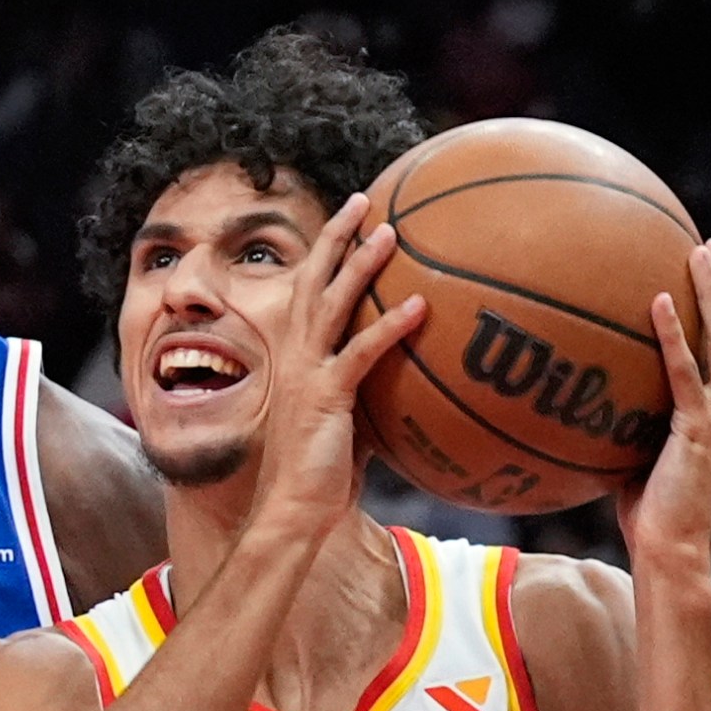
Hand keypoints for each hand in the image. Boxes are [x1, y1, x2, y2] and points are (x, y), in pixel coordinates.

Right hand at [248, 192, 426, 541]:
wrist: (291, 511)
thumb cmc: (320, 477)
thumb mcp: (348, 425)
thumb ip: (369, 396)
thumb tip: (410, 385)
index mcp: (297, 358)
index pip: (309, 292)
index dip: (326, 253)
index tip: (350, 220)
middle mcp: (297, 356)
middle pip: (313, 280)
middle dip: (336, 237)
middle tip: (363, 200)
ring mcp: (308, 374)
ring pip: (333, 304)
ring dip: (361, 265)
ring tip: (391, 232)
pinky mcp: (326, 397)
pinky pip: (361, 352)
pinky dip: (389, 326)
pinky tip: (420, 305)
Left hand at [618, 239, 710, 567]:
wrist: (672, 553)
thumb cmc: (651, 513)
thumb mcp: (641, 455)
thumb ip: (632, 419)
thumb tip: (590, 392)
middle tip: (709, 245)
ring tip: (697, 254)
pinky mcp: (698, 430)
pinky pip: (685, 372)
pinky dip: (673, 333)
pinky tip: (655, 301)